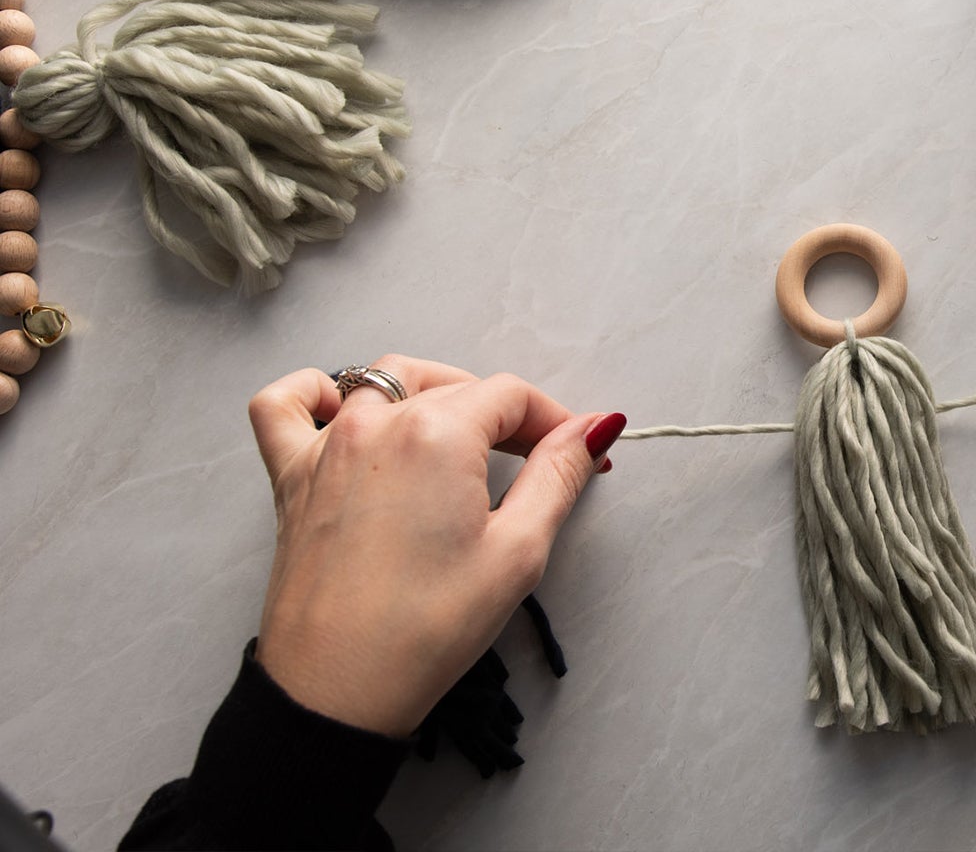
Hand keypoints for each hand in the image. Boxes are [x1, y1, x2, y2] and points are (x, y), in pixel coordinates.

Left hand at [245, 355, 624, 736]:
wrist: (337, 688)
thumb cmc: (428, 628)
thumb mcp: (518, 551)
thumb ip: (558, 474)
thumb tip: (595, 427)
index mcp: (438, 434)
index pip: (511, 395)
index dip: (554, 419)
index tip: (578, 453)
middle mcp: (377, 423)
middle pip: (455, 387)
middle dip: (507, 416)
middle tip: (539, 461)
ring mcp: (326, 446)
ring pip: (383, 380)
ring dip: (433, 392)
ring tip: (463, 436)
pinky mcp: (290, 477)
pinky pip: (286, 406)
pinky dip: (314, 393)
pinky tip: (345, 411)